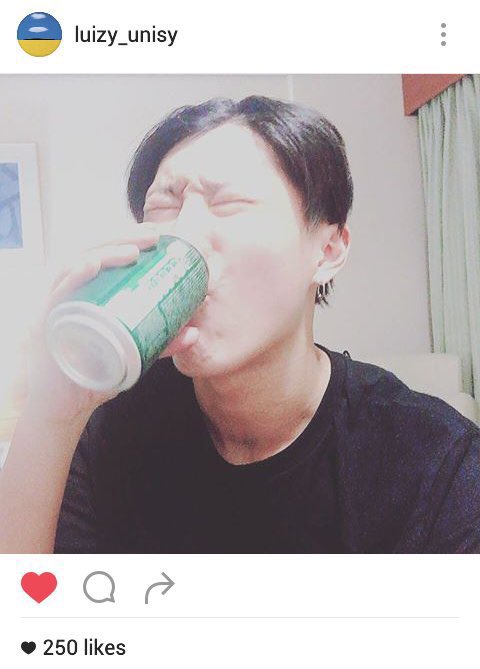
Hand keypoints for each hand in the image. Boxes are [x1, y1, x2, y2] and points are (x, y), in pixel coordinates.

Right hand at [23, 223, 198, 422]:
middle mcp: (73, 292)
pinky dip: (75, 276)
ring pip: (77, 266)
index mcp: (90, 293)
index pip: (106, 256)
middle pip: (93, 253)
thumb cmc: (98, 372)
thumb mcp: (135, 354)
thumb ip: (162, 343)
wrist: (67, 405)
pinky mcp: (48, 321)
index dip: (129, 240)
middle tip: (152, 237)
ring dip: (103, 253)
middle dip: (123, 239)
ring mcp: (59, 304)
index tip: (157, 236)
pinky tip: (93, 266)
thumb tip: (194, 333)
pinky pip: (60, 293)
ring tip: (132, 251)